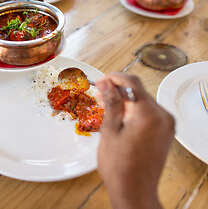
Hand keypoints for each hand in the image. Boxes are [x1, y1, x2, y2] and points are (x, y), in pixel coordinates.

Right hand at [95, 73, 174, 208]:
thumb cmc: (120, 167)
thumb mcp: (110, 131)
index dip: (114, 78)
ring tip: (107, 107)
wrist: (134, 191)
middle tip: (101, 95)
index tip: (102, 80)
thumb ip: (111, 103)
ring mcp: (166, 125)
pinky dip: (134, 110)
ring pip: (144, 101)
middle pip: (139, 91)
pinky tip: (120, 117)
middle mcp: (163, 117)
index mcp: (149, 114)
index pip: (132, 83)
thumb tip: (106, 83)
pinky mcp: (165, 132)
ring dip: (126, 100)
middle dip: (119, 89)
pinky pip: (149, 112)